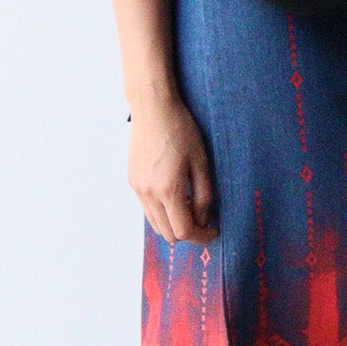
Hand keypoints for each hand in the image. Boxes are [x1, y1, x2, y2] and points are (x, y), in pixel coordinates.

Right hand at [128, 95, 216, 242]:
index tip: (214, 232)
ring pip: (155, 224)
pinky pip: (147, 209)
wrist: (153, 109)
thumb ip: (204, 195)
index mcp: (168, 190)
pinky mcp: (132, 181)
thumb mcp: (201, 162)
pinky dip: (162, 212)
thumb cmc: (181, 130)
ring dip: (173, 224)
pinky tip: (175, 195)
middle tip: (204, 221)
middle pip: (168, 233)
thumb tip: (203, 219)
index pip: (184, 230)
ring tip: (190, 207)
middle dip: (188, 232)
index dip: (201, 236)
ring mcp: (137, 189)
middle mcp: (148, 194)